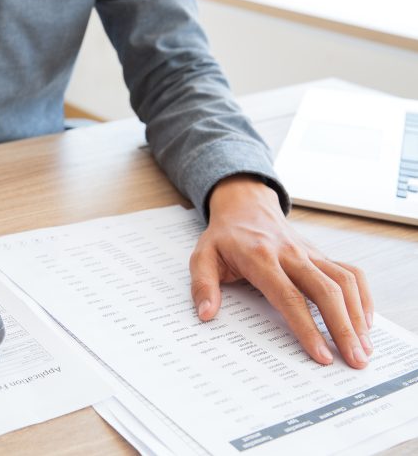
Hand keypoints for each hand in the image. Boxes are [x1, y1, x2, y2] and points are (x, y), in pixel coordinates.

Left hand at [189, 175, 373, 368]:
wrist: (245, 205)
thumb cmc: (224, 236)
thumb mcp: (202, 256)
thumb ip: (203, 286)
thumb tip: (206, 314)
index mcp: (261, 257)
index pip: (289, 297)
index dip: (307, 328)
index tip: (321, 355)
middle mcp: (291, 254)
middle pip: (326, 291)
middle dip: (343, 328)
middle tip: (355, 361)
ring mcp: (310, 253)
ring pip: (344, 282)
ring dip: (357, 316)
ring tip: (365, 349)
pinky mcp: (320, 255)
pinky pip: (350, 273)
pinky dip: (363, 296)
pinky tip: (364, 321)